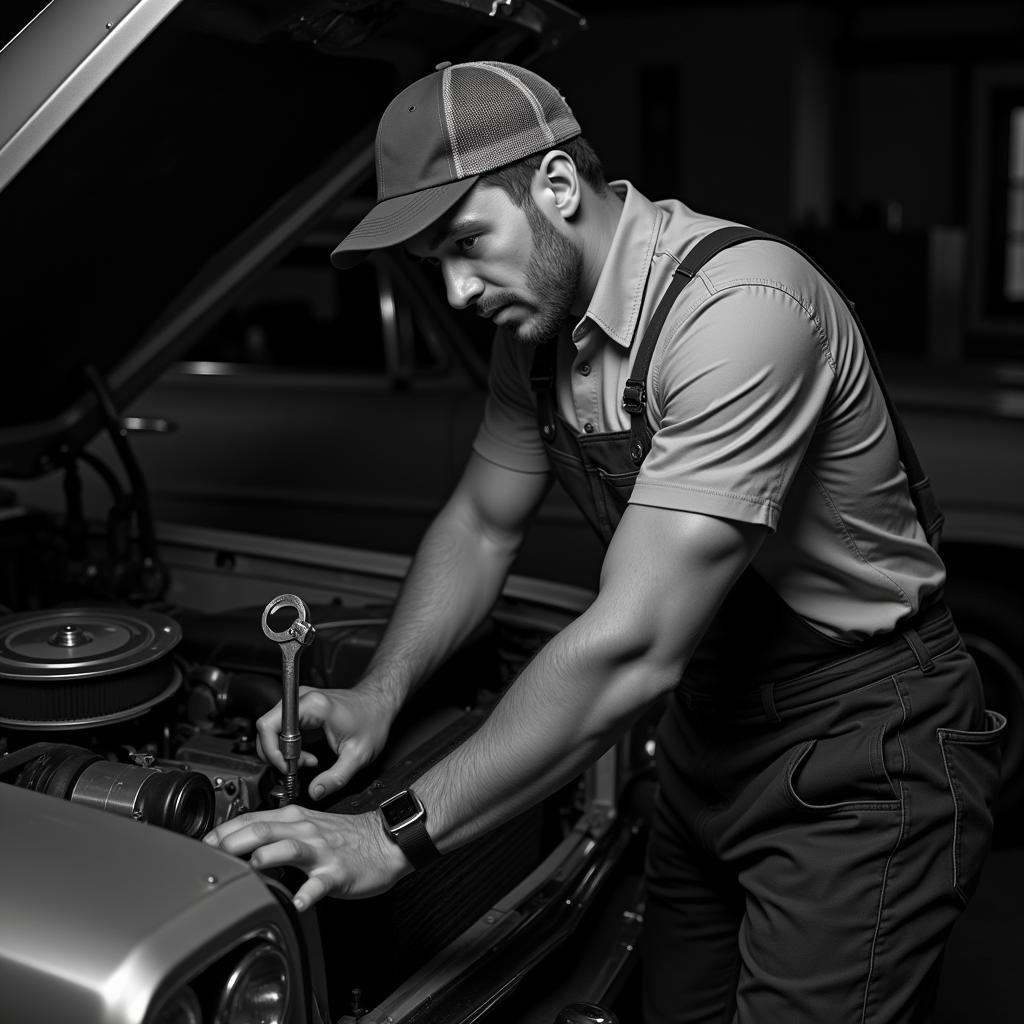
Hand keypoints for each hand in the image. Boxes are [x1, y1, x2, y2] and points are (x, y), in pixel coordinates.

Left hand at [203, 804, 408, 909]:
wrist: (384, 841)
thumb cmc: (343, 837)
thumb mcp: (307, 825)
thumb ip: (275, 832)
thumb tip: (239, 842)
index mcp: (293, 820)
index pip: (251, 819)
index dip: (224, 830)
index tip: (201, 843)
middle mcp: (304, 831)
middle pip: (263, 830)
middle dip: (233, 841)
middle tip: (210, 854)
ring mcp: (321, 851)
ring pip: (290, 848)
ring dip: (268, 857)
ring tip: (251, 868)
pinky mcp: (337, 871)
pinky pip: (320, 883)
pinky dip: (308, 893)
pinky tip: (299, 902)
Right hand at [256, 685, 393, 799]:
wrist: (378, 703)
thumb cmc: (372, 720)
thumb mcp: (358, 755)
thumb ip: (336, 777)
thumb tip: (315, 792)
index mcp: (314, 706)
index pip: (269, 726)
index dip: (273, 751)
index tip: (289, 767)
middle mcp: (302, 699)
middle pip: (265, 727)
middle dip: (276, 754)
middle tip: (296, 768)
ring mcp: (299, 702)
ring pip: (270, 729)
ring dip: (282, 751)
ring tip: (305, 761)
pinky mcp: (300, 709)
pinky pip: (280, 729)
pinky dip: (287, 746)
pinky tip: (304, 754)